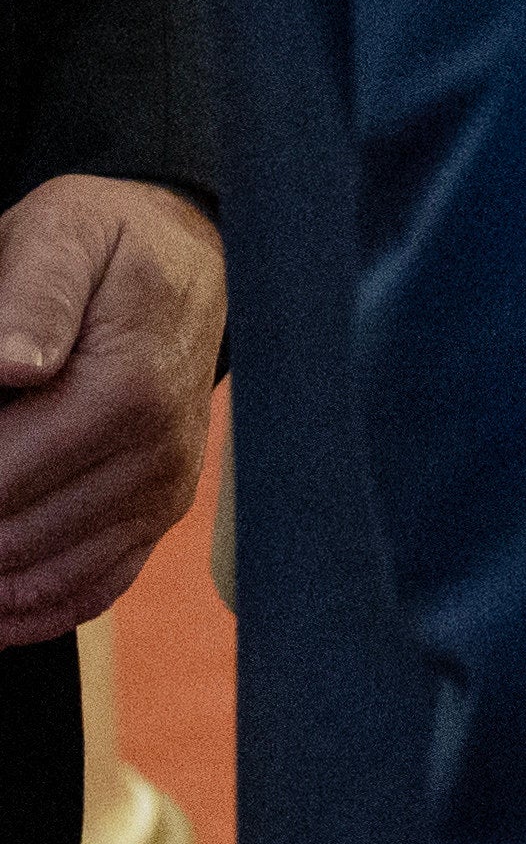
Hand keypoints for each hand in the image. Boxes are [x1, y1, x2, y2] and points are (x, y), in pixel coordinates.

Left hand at [0, 178, 223, 646]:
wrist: (189, 263)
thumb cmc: (109, 244)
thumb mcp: (64, 231)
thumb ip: (34, 292)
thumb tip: (10, 365)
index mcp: (125, 389)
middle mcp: (153, 455)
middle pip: (9, 539)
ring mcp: (158, 492)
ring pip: (38, 578)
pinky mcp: (155, 516)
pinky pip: (85, 591)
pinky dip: (23, 611)